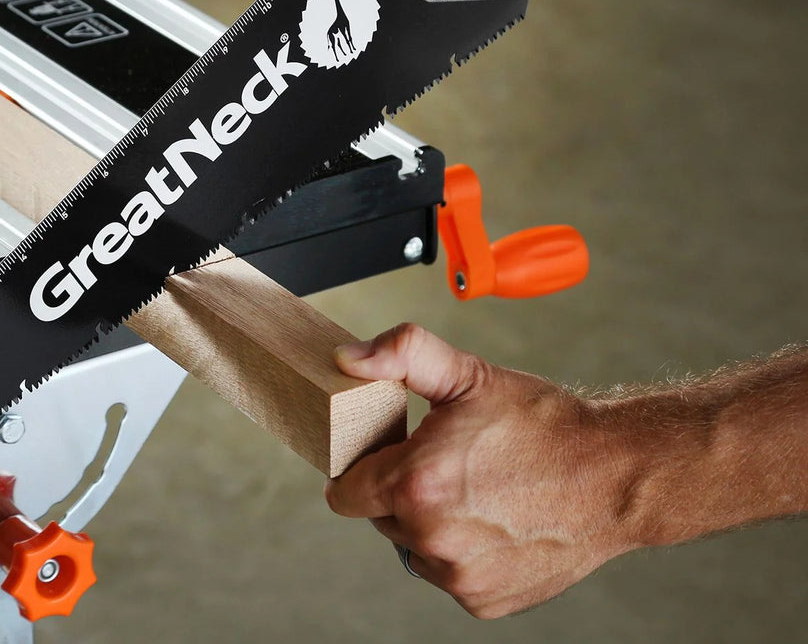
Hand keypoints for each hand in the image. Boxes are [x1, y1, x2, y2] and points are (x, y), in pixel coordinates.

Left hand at [325, 324, 630, 617]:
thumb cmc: (541, 423)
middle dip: (399, 490)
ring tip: (474, 488)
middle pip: (380, 516)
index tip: (385, 452)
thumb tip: (348, 359)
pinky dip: (461, 550)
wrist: (613, 475)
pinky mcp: (483, 602)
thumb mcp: (468, 373)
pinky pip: (448, 572)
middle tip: (443, 461)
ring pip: (414, 546)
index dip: (360, 467)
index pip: (344, 492)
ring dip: (429, 521)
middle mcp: (432, 538)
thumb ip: (402, 354)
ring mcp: (458, 576)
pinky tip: (493, 519)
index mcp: (417, 483)